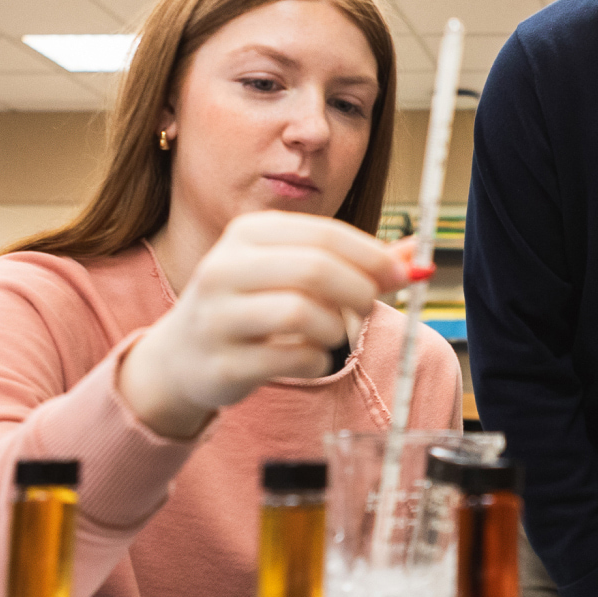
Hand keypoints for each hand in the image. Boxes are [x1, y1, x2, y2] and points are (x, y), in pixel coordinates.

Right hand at [120, 211, 408, 437]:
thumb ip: (355, 261)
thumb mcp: (295, 270)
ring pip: (304, 314)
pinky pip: (294, 359)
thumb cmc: (253, 305)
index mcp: (248, 233)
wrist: (181, 357)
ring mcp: (217, 316)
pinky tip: (309, 358)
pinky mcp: (222, 363)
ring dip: (337, 329)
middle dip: (358, 291)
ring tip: (332, 334)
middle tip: (368, 307)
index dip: (373, 255)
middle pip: (315, 269)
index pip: (325, 234)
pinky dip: (317, 361)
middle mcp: (226, 267)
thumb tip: (416, 256)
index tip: (402, 274)